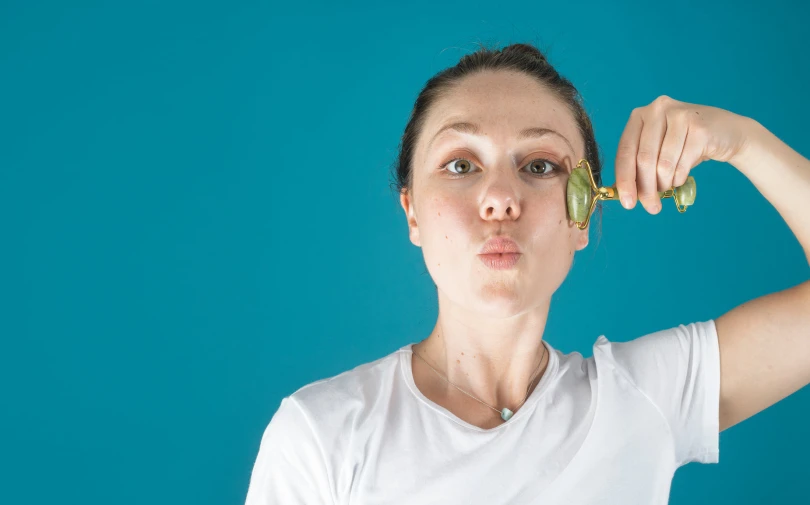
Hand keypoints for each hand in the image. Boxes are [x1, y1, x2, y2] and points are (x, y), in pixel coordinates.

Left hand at [615, 95, 751, 213]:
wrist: (727, 132)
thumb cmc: (685, 144)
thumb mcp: (657, 151)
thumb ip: (636, 167)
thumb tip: (619, 192)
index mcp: (639, 115)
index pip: (625, 151)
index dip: (624, 180)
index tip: (627, 204)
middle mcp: (657, 109)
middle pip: (644, 159)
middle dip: (646, 189)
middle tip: (651, 208)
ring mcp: (680, 115)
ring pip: (663, 164)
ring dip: (665, 184)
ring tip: (669, 185)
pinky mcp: (700, 127)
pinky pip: (683, 165)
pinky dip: (680, 178)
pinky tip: (681, 176)